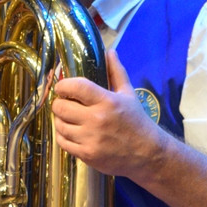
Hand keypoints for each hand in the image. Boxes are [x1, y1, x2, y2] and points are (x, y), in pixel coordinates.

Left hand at [51, 49, 165, 178]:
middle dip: (59, 103)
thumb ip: (116, 72)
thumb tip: (109, 51)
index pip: (76, 87)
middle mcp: (96, 120)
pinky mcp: (86, 155)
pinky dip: (63, 135)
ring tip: (68, 117)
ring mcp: (90, 139)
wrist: (146, 154)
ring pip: (59, 125)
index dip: (63, 85)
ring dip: (60, 119)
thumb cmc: (136, 121)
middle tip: (65, 103)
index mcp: (107, 101)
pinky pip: (62, 142)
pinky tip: (70, 132)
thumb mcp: (128, 94)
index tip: (62, 87)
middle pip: (61, 107)